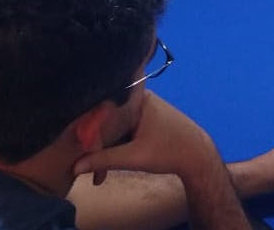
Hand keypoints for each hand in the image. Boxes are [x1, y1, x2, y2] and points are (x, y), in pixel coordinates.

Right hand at [73, 91, 220, 183]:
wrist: (198, 158)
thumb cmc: (170, 151)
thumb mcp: (134, 157)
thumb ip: (104, 160)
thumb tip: (76, 167)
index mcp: (137, 99)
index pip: (103, 108)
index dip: (86, 127)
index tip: (75, 145)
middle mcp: (138, 100)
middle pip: (107, 120)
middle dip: (95, 145)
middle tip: (83, 166)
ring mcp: (142, 110)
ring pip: (114, 129)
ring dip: (105, 150)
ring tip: (98, 175)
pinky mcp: (145, 122)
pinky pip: (122, 132)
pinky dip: (115, 148)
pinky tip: (106, 170)